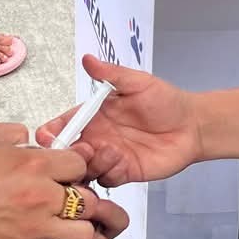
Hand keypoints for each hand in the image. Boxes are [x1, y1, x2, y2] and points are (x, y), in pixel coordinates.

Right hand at [0, 123, 92, 238]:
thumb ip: (14, 132)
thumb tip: (29, 136)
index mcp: (34, 164)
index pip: (81, 164)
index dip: (75, 168)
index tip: (65, 173)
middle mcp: (41, 197)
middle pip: (91, 201)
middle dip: (83, 201)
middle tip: (67, 202)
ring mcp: (35, 229)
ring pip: (84, 234)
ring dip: (76, 230)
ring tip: (62, 226)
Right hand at [36, 57, 201, 186]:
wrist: (192, 125)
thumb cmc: (165, 100)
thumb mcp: (138, 82)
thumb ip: (111, 74)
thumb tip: (88, 59)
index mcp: (94, 116)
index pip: (64, 124)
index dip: (51, 131)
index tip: (46, 136)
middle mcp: (97, 138)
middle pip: (68, 151)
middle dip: (66, 153)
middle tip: (83, 146)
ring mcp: (109, 157)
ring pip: (84, 168)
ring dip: (90, 162)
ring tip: (109, 150)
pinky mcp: (124, 173)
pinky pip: (106, 179)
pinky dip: (108, 172)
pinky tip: (121, 161)